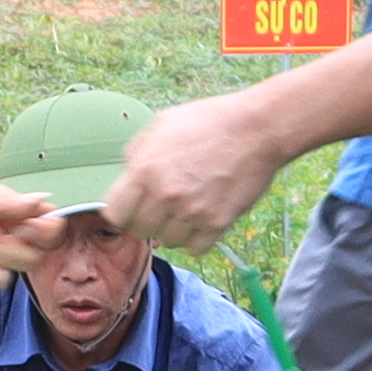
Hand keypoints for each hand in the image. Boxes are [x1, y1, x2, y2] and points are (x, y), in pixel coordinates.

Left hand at [104, 90, 297, 252]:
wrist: (256, 128)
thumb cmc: (210, 121)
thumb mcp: (162, 125)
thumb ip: (137, 154)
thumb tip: (127, 177)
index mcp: (145, 170)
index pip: (115, 214)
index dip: (122, 210)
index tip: (132, 206)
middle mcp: (166, 195)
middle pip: (140, 231)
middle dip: (146, 220)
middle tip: (161, 207)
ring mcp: (193, 212)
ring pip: (168, 241)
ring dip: (173, 229)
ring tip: (185, 209)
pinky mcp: (218, 223)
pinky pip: (195, 248)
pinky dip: (196, 238)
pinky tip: (201, 219)